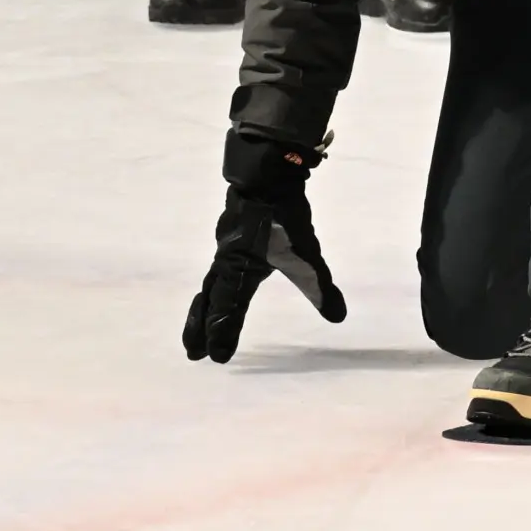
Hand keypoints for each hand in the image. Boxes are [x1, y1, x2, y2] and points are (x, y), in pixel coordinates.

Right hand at [182, 131, 344, 362]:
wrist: (265, 172)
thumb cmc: (283, 215)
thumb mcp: (306, 254)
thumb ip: (320, 286)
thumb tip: (337, 316)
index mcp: (238, 269)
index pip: (228, 309)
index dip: (222, 333)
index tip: (217, 358)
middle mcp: (226, 261)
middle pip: (208, 300)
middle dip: (200, 327)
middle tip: (193, 354)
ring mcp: (226, 246)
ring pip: (209, 284)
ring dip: (202, 309)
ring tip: (199, 327)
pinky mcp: (231, 234)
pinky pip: (216, 269)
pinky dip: (211, 287)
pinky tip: (220, 283)